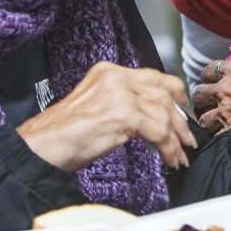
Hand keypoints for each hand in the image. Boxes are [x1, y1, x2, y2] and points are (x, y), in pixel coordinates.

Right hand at [17, 62, 196, 171]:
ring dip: (175, 139)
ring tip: (178, 156)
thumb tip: (151, 116)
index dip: (173, 93)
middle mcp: (116, 77)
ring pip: (163, 113)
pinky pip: (158, 130)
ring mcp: (120, 94)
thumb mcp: (95, 106)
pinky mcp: (123, 114)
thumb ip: (121, 102)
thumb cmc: (63, 134)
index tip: (182, 109)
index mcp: (108, 71)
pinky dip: (167, 147)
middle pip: (162, 93)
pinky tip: (169, 159)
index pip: (152, 76)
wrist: (42, 145)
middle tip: (187, 139)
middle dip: (179, 119)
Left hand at [194, 41, 230, 133]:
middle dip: (203, 97)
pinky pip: (214, 134)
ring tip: (212, 120)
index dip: (209, 75)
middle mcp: (224, 89)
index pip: (208, 70)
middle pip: (200, 94)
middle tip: (209, 101)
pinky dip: (216, 134)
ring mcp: (226, 110)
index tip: (213, 80)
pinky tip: (221, 134)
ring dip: (206, 117)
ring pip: (203, 116)